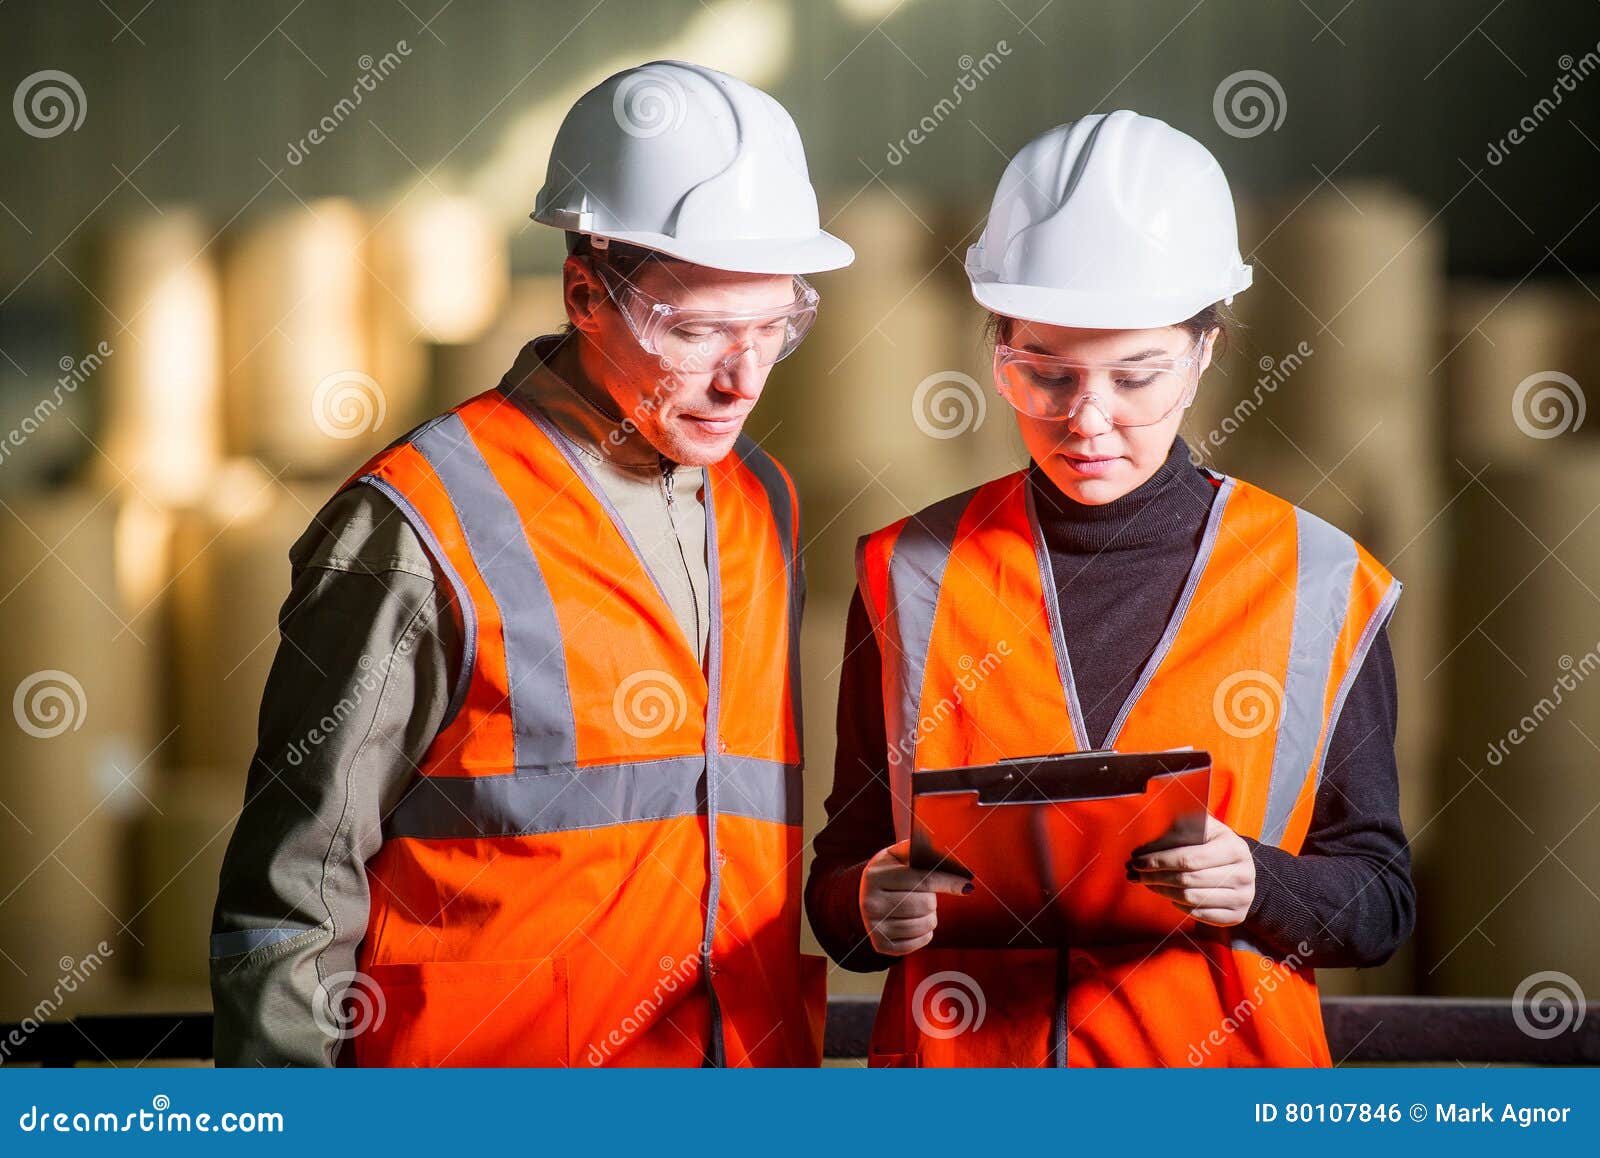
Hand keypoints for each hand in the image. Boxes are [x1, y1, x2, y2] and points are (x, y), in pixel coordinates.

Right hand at [859, 839, 973, 955]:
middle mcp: (870, 902)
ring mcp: (874, 926)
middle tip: (925, 896)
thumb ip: (918, 850)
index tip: (966, 886)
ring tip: (921, 910)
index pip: (922, 879)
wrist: (866, 897)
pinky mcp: (881, 944)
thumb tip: (947, 857)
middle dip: (933, 900)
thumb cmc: (890, 872)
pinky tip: (916, 923)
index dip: (948, 882)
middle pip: (925, 904)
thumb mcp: (896, 855)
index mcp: (876, 876)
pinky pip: (917, 943)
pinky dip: (924, 934)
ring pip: (923, 925)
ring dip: (930, 918)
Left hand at [1126, 815, 1255, 925]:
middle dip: (1155, 876)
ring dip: (1162, 891)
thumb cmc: (1216, 845)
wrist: (1245, 868)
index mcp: (1234, 848)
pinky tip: (1168, 895)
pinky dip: (1179, 905)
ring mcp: (1242, 897)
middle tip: (1135, 873)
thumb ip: (1179, 830)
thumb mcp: (1204, 829)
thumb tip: (1146, 846)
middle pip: (1187, 879)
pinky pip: (1199, 914)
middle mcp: (1243, 874)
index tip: (1136, 860)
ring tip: (1147, 883)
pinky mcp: (1236, 915)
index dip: (1158, 860)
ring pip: (1190, 898)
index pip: (1188, 857)